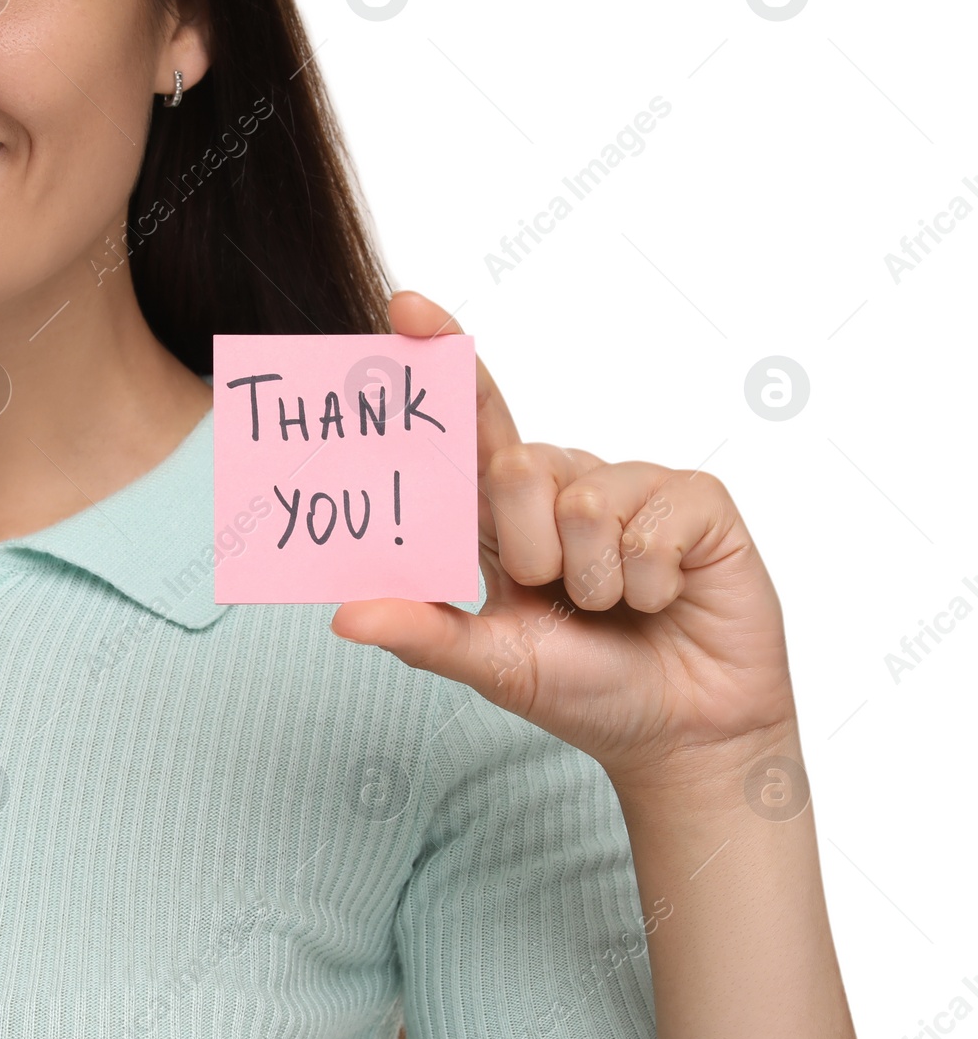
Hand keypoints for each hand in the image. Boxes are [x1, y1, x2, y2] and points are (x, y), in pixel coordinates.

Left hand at [329, 291, 798, 793]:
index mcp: (508, 515)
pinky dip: (650, 583)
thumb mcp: (493, 664)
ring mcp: (632, 486)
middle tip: (557, 597)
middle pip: (514, 465)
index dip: (445, 361)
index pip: (471, 425)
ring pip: (580, 499)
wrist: (683, 731)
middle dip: (529, 551)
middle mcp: (565, 486)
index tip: (406, 307)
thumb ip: (423, 634)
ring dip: (592, 580)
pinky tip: (666, 597)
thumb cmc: (586, 689)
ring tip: (616, 606)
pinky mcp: (697, 500)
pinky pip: (650, 525)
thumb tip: (341, 615)